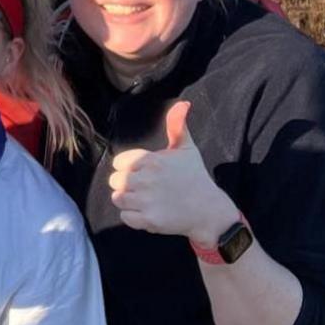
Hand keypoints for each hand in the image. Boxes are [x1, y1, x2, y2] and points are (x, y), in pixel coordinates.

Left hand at [108, 101, 238, 244]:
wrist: (209, 211)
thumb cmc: (195, 177)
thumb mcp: (187, 148)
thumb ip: (177, 126)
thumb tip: (182, 103)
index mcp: (152, 160)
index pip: (119, 163)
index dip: (129, 168)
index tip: (144, 172)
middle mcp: (147, 179)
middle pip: (115, 180)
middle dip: (127, 184)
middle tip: (145, 187)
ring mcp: (147, 201)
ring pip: (118, 198)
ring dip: (128, 200)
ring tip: (145, 199)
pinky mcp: (149, 220)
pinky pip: (125, 217)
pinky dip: (133, 217)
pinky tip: (148, 212)